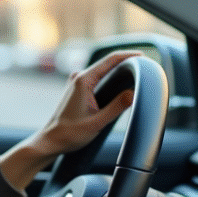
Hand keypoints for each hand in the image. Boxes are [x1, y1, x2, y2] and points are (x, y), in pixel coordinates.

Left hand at [0, 50, 140, 191]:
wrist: (52, 140)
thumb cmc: (70, 133)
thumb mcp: (97, 122)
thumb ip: (116, 107)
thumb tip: (133, 93)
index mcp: (83, 80)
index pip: (110, 60)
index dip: (129, 56)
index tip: (144, 57)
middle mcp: (79, 77)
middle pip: (107, 63)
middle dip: (126, 63)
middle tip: (145, 67)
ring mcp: (77, 81)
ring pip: (103, 70)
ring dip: (118, 70)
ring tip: (136, 73)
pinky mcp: (78, 88)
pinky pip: (98, 77)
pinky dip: (110, 78)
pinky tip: (120, 83)